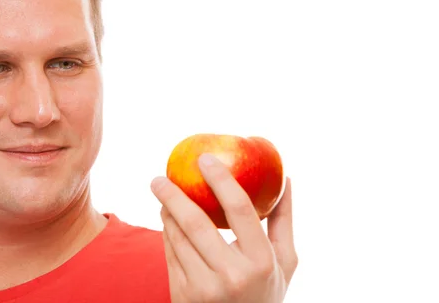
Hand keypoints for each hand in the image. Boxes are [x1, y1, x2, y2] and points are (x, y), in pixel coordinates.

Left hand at [151, 153, 297, 302]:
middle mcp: (231, 275)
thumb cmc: (266, 291)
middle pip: (196, 222)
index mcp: (261, 262)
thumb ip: (283, 221)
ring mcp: (204, 287)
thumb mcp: (284, 262)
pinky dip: (166, 231)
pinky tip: (166, 218)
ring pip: (176, 237)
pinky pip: (169, 253)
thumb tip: (286, 178)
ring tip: (162, 193)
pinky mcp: (182, 295)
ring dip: (166, 211)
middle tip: (160, 177)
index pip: (239, 210)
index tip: (204, 158)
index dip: (221, 179)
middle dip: (173, 194)